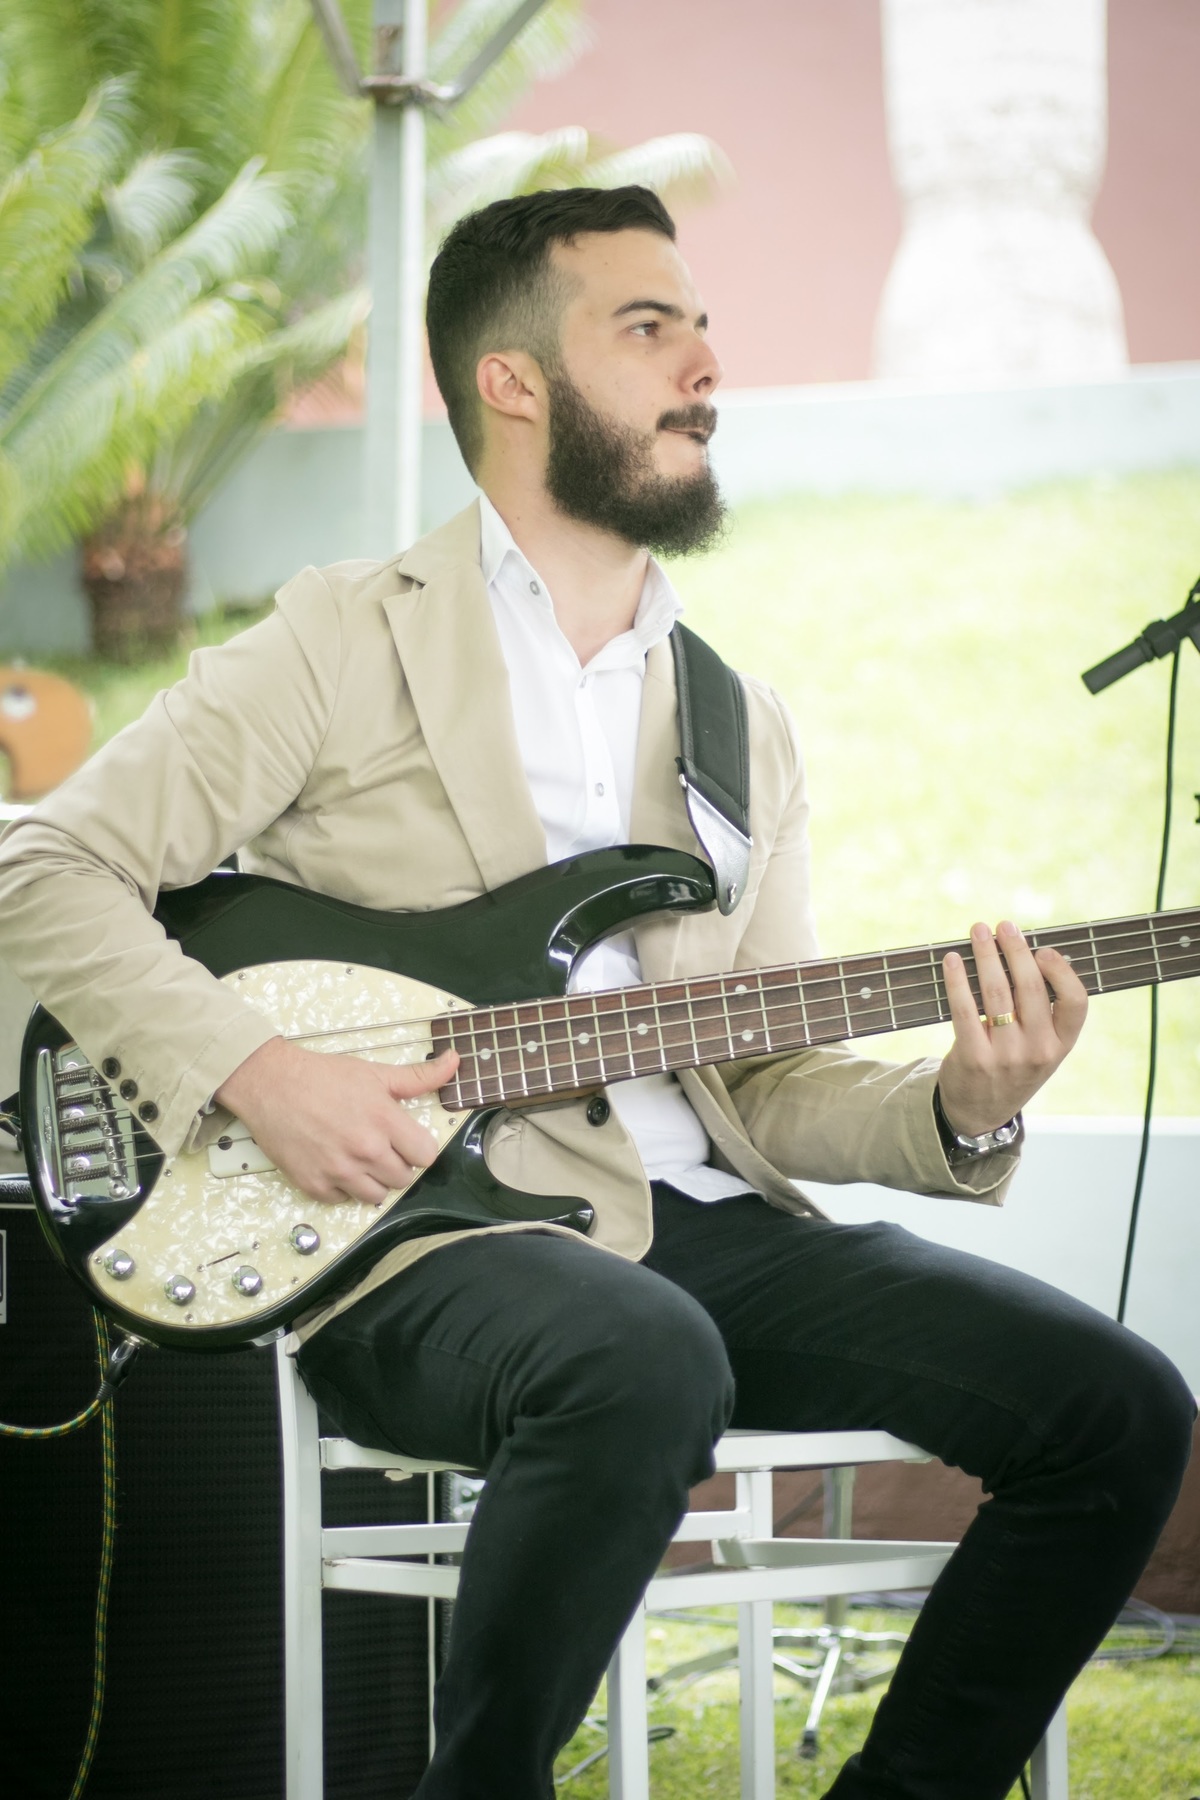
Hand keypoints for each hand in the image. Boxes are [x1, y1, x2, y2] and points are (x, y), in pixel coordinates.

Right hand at [214, 1036, 458, 1205]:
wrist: (270, 1084)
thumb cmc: (324, 1076)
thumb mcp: (374, 1072)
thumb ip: (419, 1076)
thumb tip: (455, 1061)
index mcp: (384, 1120)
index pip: (426, 1156)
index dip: (419, 1148)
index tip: (406, 1140)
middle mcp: (365, 1150)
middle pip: (403, 1178)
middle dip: (397, 1163)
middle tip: (379, 1145)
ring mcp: (338, 1171)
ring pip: (376, 1196)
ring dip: (373, 1180)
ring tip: (359, 1157)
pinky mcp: (314, 1185)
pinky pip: (343, 1199)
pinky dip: (342, 1187)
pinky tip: (335, 1164)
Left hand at [937, 920, 1087, 1136]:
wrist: (980, 1113)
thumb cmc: (1013, 1068)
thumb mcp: (1041, 1049)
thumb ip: (1042, 1012)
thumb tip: (1027, 953)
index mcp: (1062, 1045)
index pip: (1077, 1002)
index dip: (1062, 971)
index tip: (1043, 949)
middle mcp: (1039, 1051)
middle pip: (1031, 988)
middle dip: (1016, 950)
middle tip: (1003, 925)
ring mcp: (1006, 1056)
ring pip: (996, 993)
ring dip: (986, 955)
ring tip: (978, 932)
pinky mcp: (974, 1058)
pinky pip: (965, 1009)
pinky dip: (957, 980)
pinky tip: (952, 960)